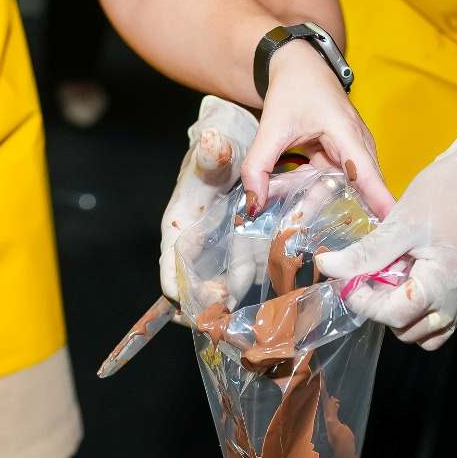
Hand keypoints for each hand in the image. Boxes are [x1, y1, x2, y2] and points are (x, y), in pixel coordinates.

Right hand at [161, 96, 259, 302]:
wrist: (233, 147)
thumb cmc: (215, 150)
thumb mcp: (213, 150)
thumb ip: (212, 153)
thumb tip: (212, 143)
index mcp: (179, 229)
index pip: (171, 272)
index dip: (182, 293)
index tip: (197, 307)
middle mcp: (198, 246)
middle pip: (200, 287)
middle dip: (216, 303)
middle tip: (232, 314)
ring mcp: (222, 249)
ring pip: (232, 279)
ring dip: (245, 293)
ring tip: (262, 303)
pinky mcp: (245, 246)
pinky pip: (255, 266)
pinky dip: (267, 272)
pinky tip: (284, 277)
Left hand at [241, 41, 395, 218]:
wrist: (299, 65)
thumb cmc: (292, 89)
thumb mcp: (270, 128)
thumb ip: (259, 167)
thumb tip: (253, 205)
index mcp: (346, 133)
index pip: (367, 173)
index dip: (379, 200)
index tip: (392, 224)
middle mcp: (357, 144)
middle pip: (359, 188)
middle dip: (349, 215)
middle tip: (342, 248)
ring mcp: (353, 150)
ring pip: (343, 188)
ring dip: (322, 205)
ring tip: (304, 229)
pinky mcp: (343, 156)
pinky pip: (334, 182)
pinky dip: (316, 193)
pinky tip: (298, 207)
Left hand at [317, 105, 456, 349]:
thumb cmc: (446, 191)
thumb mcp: (400, 223)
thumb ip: (365, 253)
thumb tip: (328, 267)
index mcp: (446, 282)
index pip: (397, 315)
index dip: (365, 303)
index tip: (348, 281)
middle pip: (410, 331)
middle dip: (383, 310)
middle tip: (369, 278)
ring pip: (427, 333)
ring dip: (402, 315)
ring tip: (392, 280)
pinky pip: (442, 319)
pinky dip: (420, 310)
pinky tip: (409, 280)